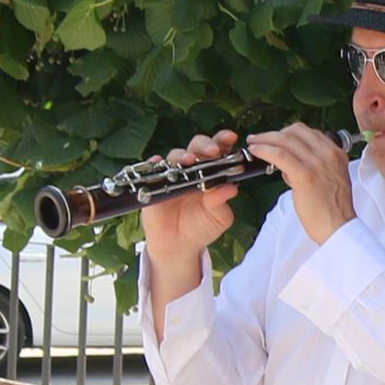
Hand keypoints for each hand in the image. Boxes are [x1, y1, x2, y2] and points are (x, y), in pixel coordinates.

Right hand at [135, 132, 244, 273]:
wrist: (178, 245)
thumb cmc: (201, 228)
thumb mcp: (217, 218)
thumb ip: (221, 203)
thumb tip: (231, 188)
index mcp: (212, 173)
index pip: (219, 151)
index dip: (224, 141)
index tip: (231, 138)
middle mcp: (193, 169)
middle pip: (197, 147)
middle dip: (205, 144)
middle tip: (213, 151)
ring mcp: (173, 175)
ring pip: (175, 155)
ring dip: (182, 155)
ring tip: (189, 161)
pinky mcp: (155, 184)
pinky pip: (153, 169)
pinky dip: (155, 163)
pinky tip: (157, 162)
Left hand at [242, 122, 353, 241]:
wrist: (339, 227)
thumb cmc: (333, 211)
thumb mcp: (331, 179)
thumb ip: (314, 167)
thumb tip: (290, 163)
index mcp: (336, 154)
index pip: (308, 132)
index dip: (288, 133)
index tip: (275, 138)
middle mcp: (328, 154)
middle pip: (295, 131)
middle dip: (274, 133)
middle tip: (260, 139)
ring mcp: (317, 163)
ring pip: (285, 140)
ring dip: (265, 139)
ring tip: (253, 143)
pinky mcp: (305, 175)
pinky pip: (279, 155)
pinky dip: (264, 150)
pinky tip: (255, 151)